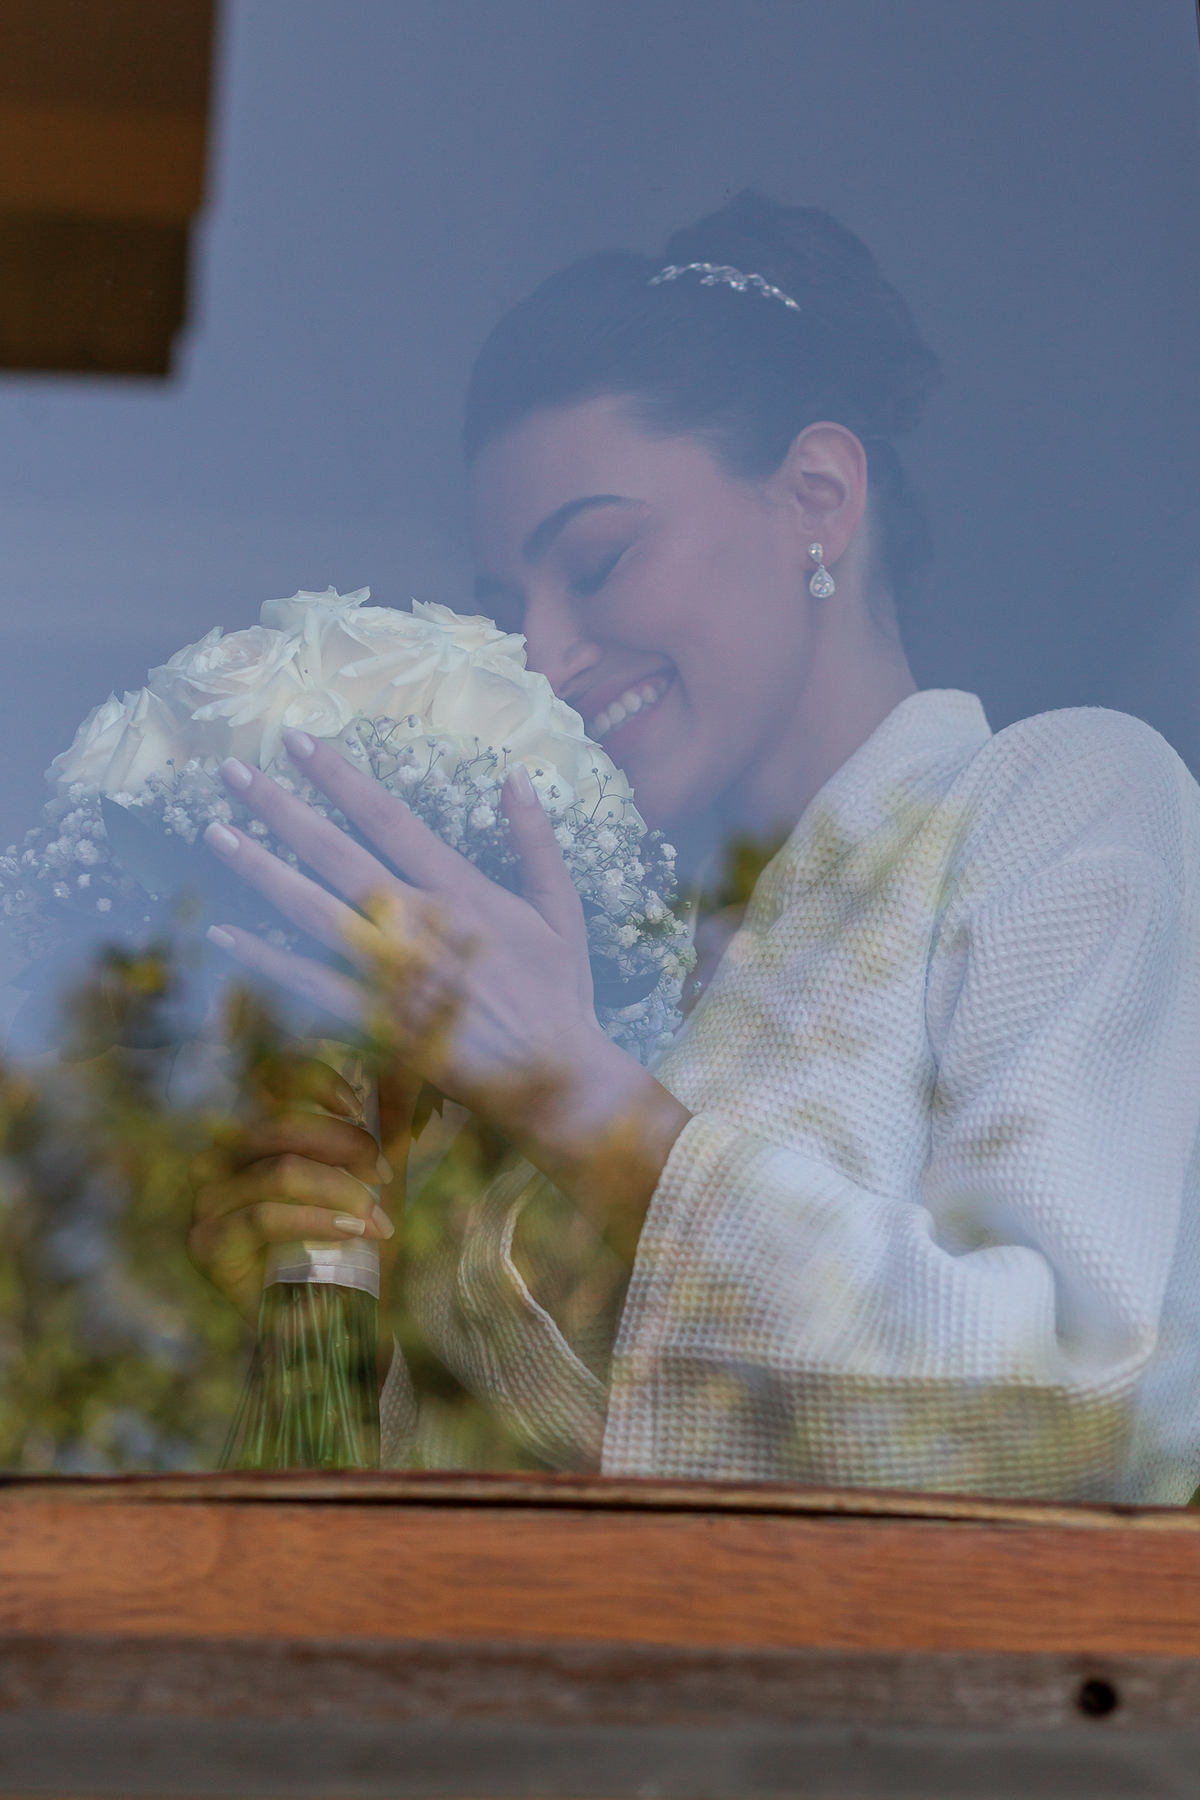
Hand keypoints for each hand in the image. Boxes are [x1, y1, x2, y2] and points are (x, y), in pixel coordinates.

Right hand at [187, 1055, 398, 1325]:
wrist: (329, 1322)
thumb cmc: (345, 1245)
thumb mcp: (368, 1181)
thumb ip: (381, 1129)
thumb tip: (405, 1071)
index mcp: (250, 1135)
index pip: (267, 1081)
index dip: (313, 1081)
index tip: (357, 1106)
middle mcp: (218, 1160)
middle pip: (282, 1125)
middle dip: (345, 1146)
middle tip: (384, 1177)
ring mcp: (206, 1201)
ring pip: (280, 1172)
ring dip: (341, 1192)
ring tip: (375, 1220)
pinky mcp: (206, 1243)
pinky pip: (264, 1217)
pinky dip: (317, 1221)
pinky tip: (351, 1232)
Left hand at [202, 733, 689, 1259]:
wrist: (556, 1078)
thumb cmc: (559, 993)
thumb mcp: (560, 908)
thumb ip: (535, 840)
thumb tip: (515, 773)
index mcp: (460, 889)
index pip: (387, 817)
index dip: (338, 776)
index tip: (298, 740)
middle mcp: (417, 923)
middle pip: (335, 853)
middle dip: (281, 808)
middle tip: (234, 770)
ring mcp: (391, 973)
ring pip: (312, 910)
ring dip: (261, 869)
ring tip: (216, 832)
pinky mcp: (376, 1021)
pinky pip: (310, 985)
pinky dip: (266, 960)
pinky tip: (225, 932)